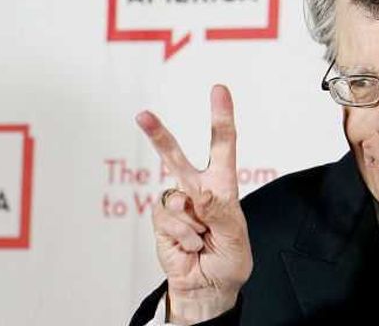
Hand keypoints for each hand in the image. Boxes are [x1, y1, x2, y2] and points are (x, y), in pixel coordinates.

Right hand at [136, 85, 251, 323]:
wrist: (209, 287)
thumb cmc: (229, 260)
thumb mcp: (236, 236)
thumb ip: (221, 210)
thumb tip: (199, 191)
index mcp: (223, 185)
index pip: (222, 146)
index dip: (220, 117)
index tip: (218, 90)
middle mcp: (197, 189)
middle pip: (175, 157)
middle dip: (158, 136)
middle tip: (142, 115)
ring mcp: (176, 204)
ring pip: (175, 198)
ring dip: (194, 225)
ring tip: (203, 239)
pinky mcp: (161, 221)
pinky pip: (168, 220)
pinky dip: (183, 237)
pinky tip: (190, 246)